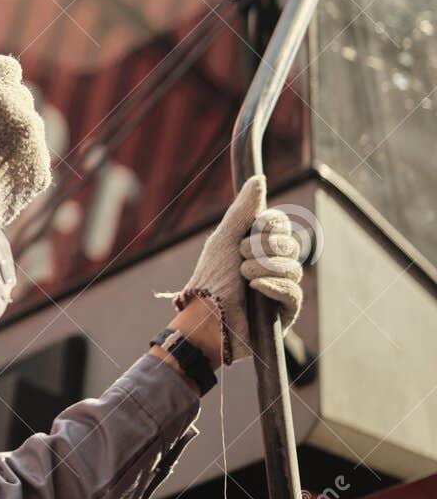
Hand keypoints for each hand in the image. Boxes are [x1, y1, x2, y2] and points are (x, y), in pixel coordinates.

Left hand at [157, 176, 303, 364]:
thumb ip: (243, 210)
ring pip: (294, 268)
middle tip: (241, 255)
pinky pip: (294, 293)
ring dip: (265, 267)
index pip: (281, 226)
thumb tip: (259, 179)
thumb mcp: (224, 239)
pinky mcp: (284, 315)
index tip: (258, 225)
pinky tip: (257, 287)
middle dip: (265, 247)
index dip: (273, 224)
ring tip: (243, 275)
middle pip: (291, 245)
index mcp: (257, 248)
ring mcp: (279, 291)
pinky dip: (274, 286)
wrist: (204, 318)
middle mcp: (271, 267)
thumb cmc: (209, 280)